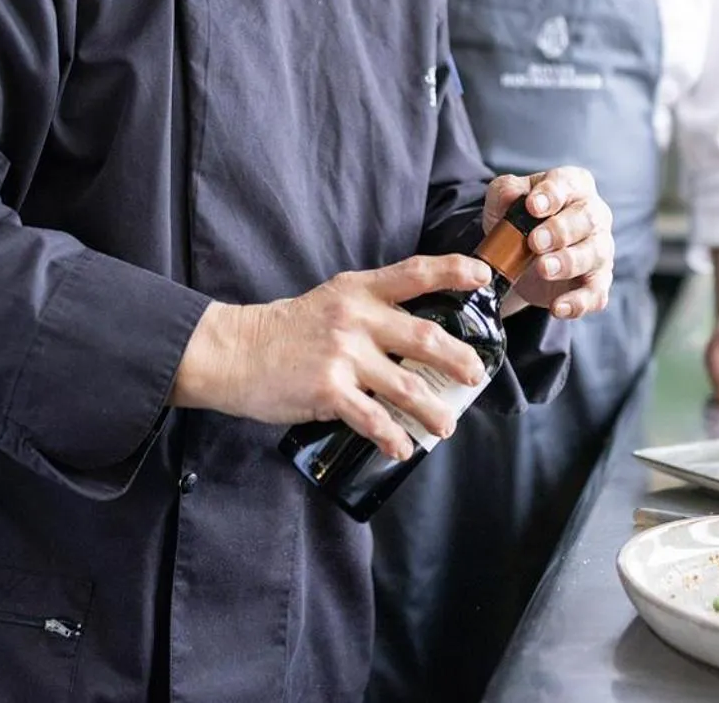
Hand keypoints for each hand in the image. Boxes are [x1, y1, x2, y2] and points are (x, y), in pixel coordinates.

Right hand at [169, 254, 493, 459]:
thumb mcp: (330, 301)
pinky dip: (391, 437)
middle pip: (424, 335)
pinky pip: (372, 419)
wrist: (235, 352)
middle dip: (458, 358)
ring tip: (446, 426)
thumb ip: (370, 309)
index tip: (483, 278)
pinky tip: (401, 448)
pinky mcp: (328, 390)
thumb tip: (418, 334)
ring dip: (433, 411)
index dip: (453, 271)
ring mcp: (342, 354)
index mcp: (358, 291)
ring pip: (406, 386)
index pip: (414, 273)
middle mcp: (355, 318)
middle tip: (476, 375)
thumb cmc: (286, 330)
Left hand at [485, 166, 613, 319]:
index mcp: (573, 186)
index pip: (567, 184)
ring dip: (568, 263)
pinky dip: (578, 302)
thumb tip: (512, 196)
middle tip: (534, 242)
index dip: (551, 195)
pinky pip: (596, 293)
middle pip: (586, 219)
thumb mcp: (502, 202)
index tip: (532, 207)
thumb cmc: (519, 220)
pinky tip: (558, 307)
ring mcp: (599, 249)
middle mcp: (593, 215)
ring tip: (543, 269)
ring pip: (594, 255)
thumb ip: (504, 192)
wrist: (519, 258)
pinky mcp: (597, 282)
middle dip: (560, 231)